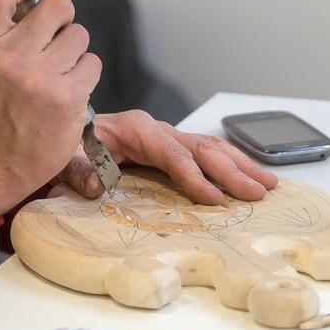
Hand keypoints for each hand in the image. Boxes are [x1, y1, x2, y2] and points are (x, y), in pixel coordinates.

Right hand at [0, 0, 101, 212]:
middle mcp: (12, 59)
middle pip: (58, 5)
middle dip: (63, 15)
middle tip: (56, 33)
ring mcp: (41, 80)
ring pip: (80, 35)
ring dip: (75, 48)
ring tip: (59, 69)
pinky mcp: (68, 99)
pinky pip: (92, 64)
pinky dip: (85, 73)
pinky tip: (70, 89)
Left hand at [55, 110, 278, 203]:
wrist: (61, 136)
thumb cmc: (66, 146)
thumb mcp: (65, 157)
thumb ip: (79, 169)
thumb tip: (95, 186)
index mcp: (135, 129)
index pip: (173, 154)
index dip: (195, 177)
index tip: (215, 199)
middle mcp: (156, 130)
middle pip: (201, 149)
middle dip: (232, 171)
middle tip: (259, 192)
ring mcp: (164, 139)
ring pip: (210, 148)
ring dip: (240, 166)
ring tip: (268, 184)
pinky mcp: (167, 149)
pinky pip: (203, 155)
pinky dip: (229, 165)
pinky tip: (248, 178)